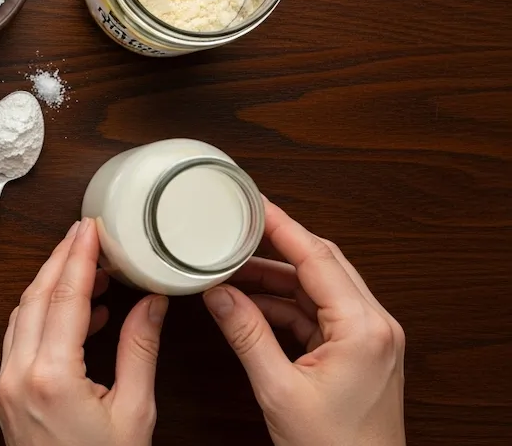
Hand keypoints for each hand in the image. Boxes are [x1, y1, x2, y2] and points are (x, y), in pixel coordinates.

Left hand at [0, 217, 169, 445]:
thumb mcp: (135, 411)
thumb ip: (139, 349)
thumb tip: (151, 302)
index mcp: (51, 376)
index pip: (64, 296)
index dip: (79, 256)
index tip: (90, 228)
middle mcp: (19, 376)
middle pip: (36, 297)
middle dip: (61, 260)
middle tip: (87, 236)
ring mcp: (6, 386)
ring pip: (23, 315)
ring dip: (52, 286)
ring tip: (90, 271)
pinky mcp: (6, 396)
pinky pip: (20, 339)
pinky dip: (44, 316)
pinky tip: (79, 314)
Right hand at [203, 200, 405, 445]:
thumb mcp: (278, 389)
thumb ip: (246, 335)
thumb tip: (219, 294)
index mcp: (363, 328)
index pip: (317, 258)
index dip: (283, 227)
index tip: (255, 204)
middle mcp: (375, 326)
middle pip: (322, 264)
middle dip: (276, 247)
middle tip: (238, 230)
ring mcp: (371, 339)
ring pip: (320, 289)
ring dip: (277, 280)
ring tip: (233, 272)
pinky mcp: (361, 353)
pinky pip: (321, 314)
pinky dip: (286, 307)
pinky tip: (253, 306)